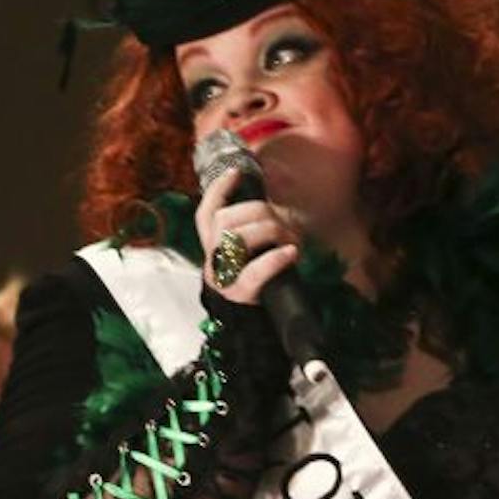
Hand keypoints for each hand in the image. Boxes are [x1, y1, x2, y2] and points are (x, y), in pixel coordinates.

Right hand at [196, 168, 298, 304]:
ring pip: (236, 239)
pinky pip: (253, 272)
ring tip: (292, 240)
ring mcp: (223, 276)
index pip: (207, 212)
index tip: (236, 173)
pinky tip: (291, 253)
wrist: (253, 324)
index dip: (218, 190)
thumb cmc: (259, 281)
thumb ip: (256, 229)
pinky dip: (274, 259)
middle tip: (284, 223)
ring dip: (270, 231)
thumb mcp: (253, 251)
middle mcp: (213, 258)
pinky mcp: (238, 293)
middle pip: (225, 220)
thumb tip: (279, 208)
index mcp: (213, 245)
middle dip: (259, 211)